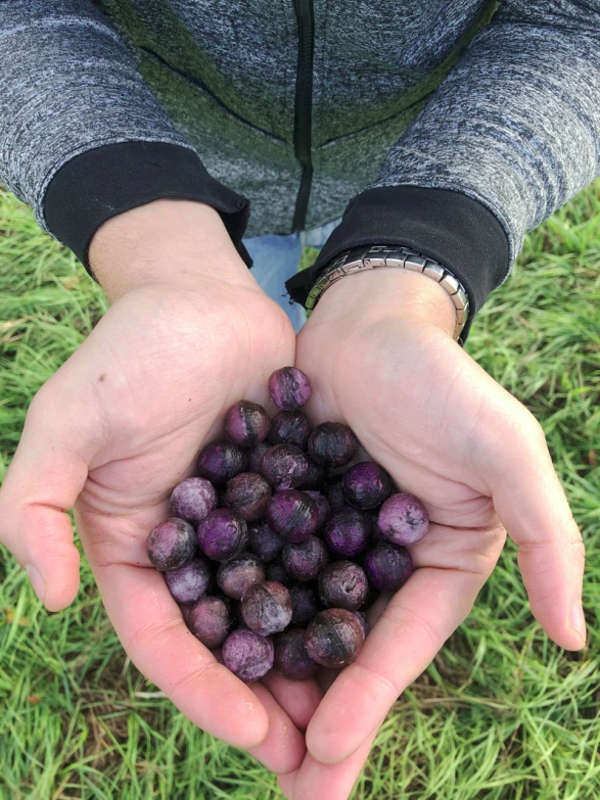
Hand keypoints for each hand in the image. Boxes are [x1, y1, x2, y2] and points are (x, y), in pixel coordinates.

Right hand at [0, 200, 314, 775]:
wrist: (204, 297)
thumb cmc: (132, 352)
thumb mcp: (68, 421)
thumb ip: (38, 504)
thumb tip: (48, 595)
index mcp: (137, 546)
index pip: (164, 640)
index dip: (204, 692)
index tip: (255, 735)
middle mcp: (193, 548)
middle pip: (226, 641)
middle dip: (263, 698)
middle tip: (312, 754)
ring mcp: (246, 525)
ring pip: (278, 610)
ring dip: (306, 663)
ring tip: (349, 715)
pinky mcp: (291, 496)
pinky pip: (318, 556)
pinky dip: (339, 597)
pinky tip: (378, 631)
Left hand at [278, 268, 585, 798]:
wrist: (365, 322)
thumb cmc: (439, 381)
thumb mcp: (505, 450)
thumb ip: (547, 537)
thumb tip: (575, 639)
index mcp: (436, 560)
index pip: (403, 643)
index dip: (370, 699)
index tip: (327, 754)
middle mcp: (380, 561)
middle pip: (347, 651)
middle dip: (321, 721)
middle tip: (288, 789)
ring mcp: (327, 540)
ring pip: (295, 623)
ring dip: (270, 683)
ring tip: (240, 740)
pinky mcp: (280, 513)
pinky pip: (256, 569)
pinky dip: (233, 611)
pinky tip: (201, 652)